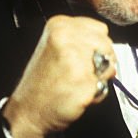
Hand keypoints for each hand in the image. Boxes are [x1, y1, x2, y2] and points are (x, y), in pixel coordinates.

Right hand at [2, 15, 116, 137]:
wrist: (28, 111)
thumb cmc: (41, 84)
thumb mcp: (53, 47)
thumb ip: (78, 39)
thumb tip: (104, 44)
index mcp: (59, 26)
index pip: (99, 28)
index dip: (97, 45)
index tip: (86, 56)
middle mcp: (66, 38)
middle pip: (107, 44)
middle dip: (102, 60)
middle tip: (81, 72)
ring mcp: (76, 59)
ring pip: (109, 64)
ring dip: (100, 76)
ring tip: (78, 82)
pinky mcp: (84, 80)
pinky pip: (105, 85)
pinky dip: (97, 93)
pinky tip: (78, 93)